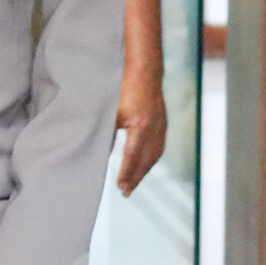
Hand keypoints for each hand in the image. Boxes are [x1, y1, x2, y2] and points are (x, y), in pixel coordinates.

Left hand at [115, 70, 166, 195]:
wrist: (145, 71)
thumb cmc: (125, 88)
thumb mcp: (112, 110)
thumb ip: (108, 131)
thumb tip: (102, 150)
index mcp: (140, 127)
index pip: (131, 157)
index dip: (126, 173)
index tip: (120, 187)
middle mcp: (154, 130)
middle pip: (145, 161)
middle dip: (135, 178)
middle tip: (125, 193)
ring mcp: (161, 127)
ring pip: (154, 156)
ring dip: (144, 171)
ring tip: (134, 183)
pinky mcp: (163, 124)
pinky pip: (159, 147)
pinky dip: (151, 159)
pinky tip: (145, 165)